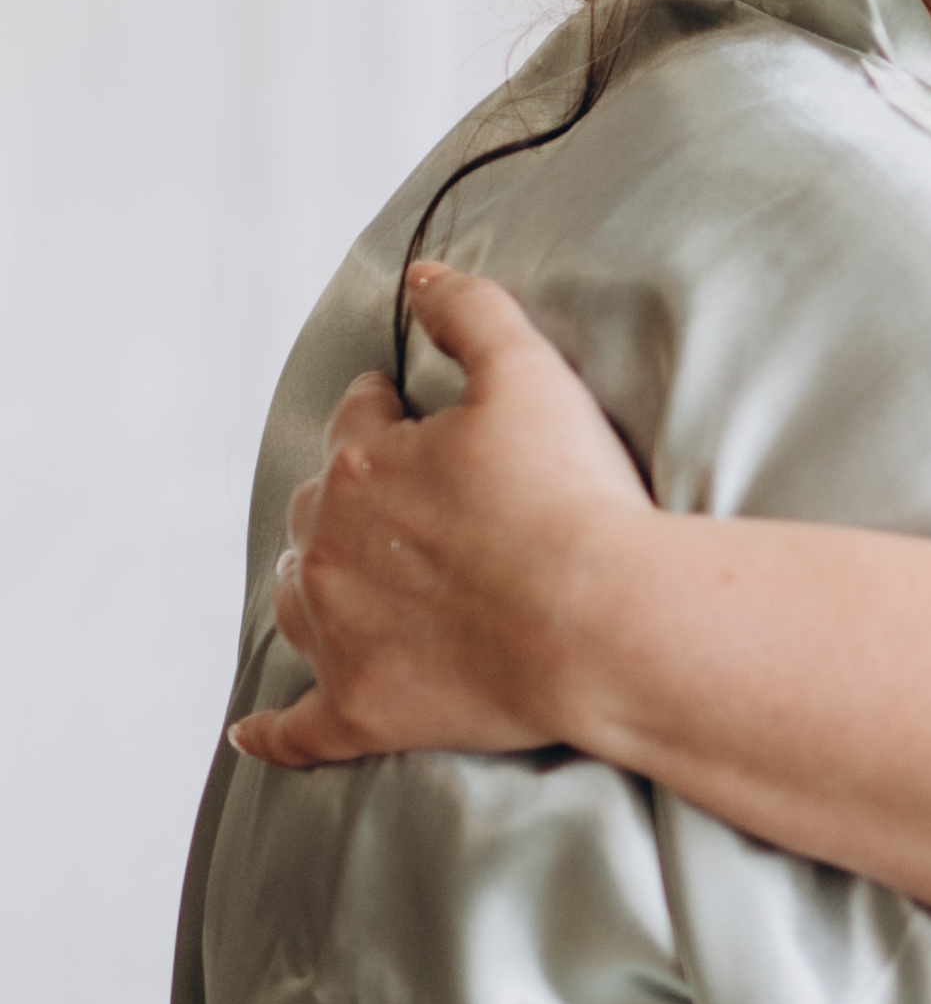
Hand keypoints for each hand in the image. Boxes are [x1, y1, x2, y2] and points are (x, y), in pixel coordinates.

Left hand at [236, 259, 658, 769]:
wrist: (603, 622)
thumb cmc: (572, 497)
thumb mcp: (531, 374)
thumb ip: (472, 313)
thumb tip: (423, 270)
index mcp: (361, 466)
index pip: (356, 420)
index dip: (385, 413)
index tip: (408, 416)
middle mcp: (328, 548)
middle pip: (318, 513)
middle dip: (349, 504)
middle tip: (408, 514)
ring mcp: (340, 636)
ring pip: (297, 605)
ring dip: (312, 592)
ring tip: (344, 593)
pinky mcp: (362, 712)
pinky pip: (296, 730)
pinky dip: (272, 731)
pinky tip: (254, 732)